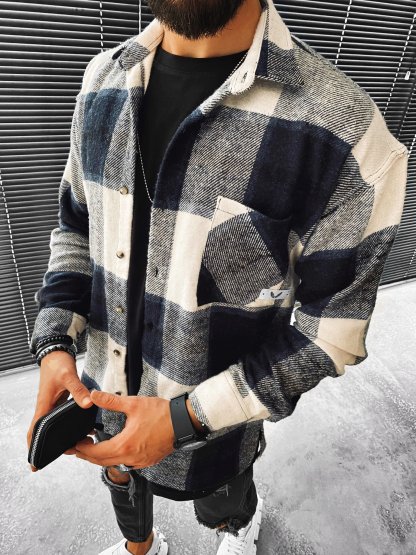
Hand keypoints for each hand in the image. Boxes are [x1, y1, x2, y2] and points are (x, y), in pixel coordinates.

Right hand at [26, 350, 93, 471]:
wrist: (56, 352)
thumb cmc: (58, 364)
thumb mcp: (68, 376)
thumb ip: (78, 390)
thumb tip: (87, 404)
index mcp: (44, 404)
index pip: (34, 430)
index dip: (33, 446)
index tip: (34, 462)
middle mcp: (45, 406)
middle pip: (43, 432)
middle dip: (51, 445)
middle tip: (68, 453)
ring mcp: (51, 404)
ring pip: (53, 425)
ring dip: (61, 435)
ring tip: (78, 444)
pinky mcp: (58, 400)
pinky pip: (60, 417)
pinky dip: (67, 425)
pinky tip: (82, 428)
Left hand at [70, 390, 175, 468]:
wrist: (183, 422)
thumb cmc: (161, 413)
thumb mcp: (133, 404)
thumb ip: (111, 401)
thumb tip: (93, 396)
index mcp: (125, 445)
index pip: (96, 452)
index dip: (83, 449)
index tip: (74, 445)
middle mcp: (131, 458)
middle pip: (103, 462)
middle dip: (88, 456)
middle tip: (77, 450)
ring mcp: (140, 461)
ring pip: (115, 464)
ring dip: (102, 458)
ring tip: (94, 448)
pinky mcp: (148, 461)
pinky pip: (127, 464)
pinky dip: (116, 458)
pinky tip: (116, 449)